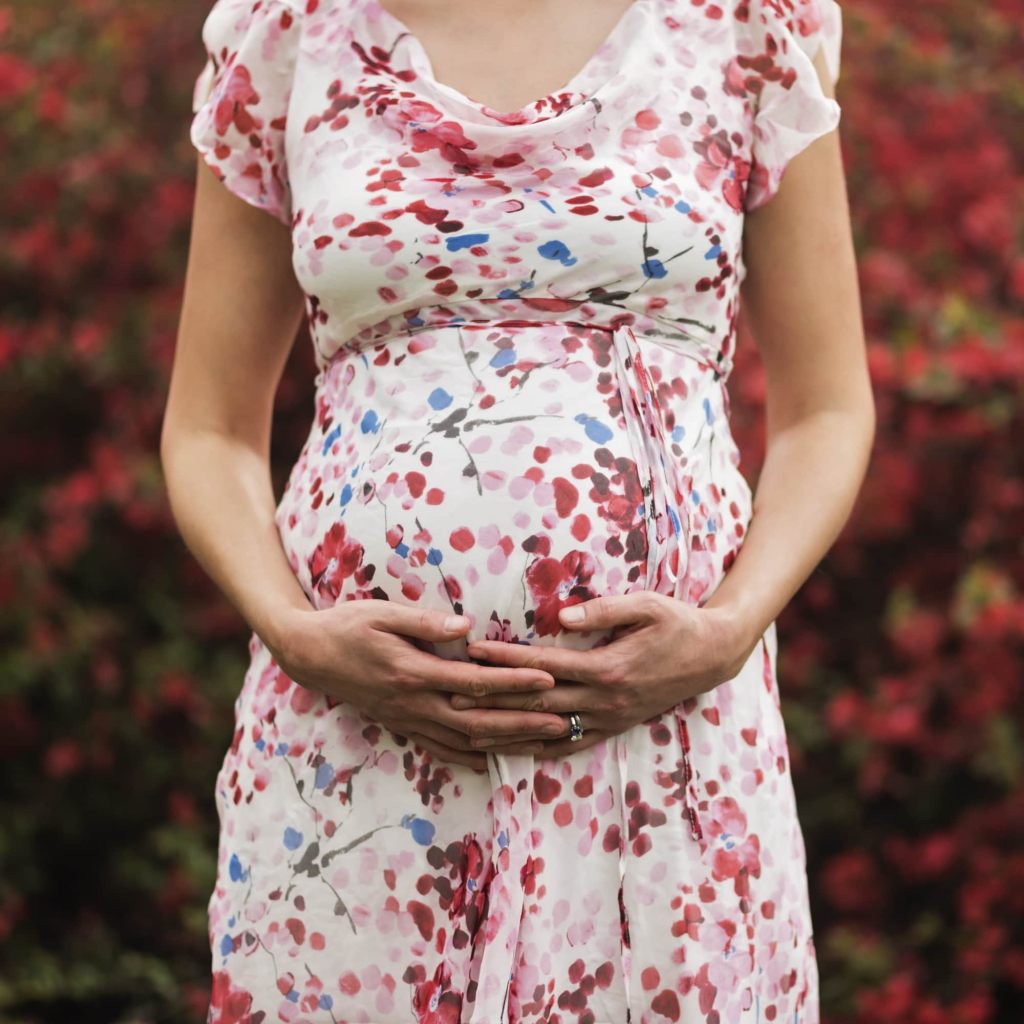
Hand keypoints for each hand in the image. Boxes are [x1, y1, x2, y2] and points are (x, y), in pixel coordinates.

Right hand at [270, 601, 569, 772]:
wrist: (308, 654)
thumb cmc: (347, 625)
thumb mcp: (382, 613)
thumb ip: (425, 623)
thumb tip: (466, 627)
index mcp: (414, 672)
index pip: (475, 682)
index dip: (514, 682)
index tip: (548, 679)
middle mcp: (414, 703)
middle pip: (478, 722)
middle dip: (524, 723)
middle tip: (563, 722)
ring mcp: (408, 719)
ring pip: (465, 741)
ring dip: (506, 744)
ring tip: (542, 743)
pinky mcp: (402, 725)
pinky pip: (440, 749)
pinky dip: (470, 757)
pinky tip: (493, 760)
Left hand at [451, 592, 754, 756]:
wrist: (712, 656)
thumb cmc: (676, 623)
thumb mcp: (647, 606)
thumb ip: (604, 610)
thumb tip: (560, 618)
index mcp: (608, 668)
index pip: (544, 665)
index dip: (505, 659)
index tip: (472, 652)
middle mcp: (604, 700)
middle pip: (537, 702)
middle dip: (492, 700)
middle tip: (450, 696)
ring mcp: (608, 719)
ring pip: (548, 731)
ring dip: (506, 731)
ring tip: (467, 732)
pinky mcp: (613, 727)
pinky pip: (569, 745)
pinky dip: (538, 749)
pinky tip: (511, 752)